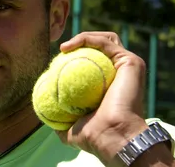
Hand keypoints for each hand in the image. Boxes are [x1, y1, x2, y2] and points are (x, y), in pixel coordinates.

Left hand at [55, 31, 149, 164]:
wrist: (112, 136)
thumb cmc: (92, 136)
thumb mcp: (69, 128)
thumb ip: (59, 119)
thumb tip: (43, 114)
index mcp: (110, 85)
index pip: (93, 61)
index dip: (76, 56)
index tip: (56, 62)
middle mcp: (121, 73)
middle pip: (101, 47)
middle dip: (81, 42)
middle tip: (61, 51)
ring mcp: (128, 66)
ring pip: (106, 39)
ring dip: (83, 37)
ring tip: (64, 48)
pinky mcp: (131, 61)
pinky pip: (107, 42)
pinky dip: (87, 39)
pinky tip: (68, 47)